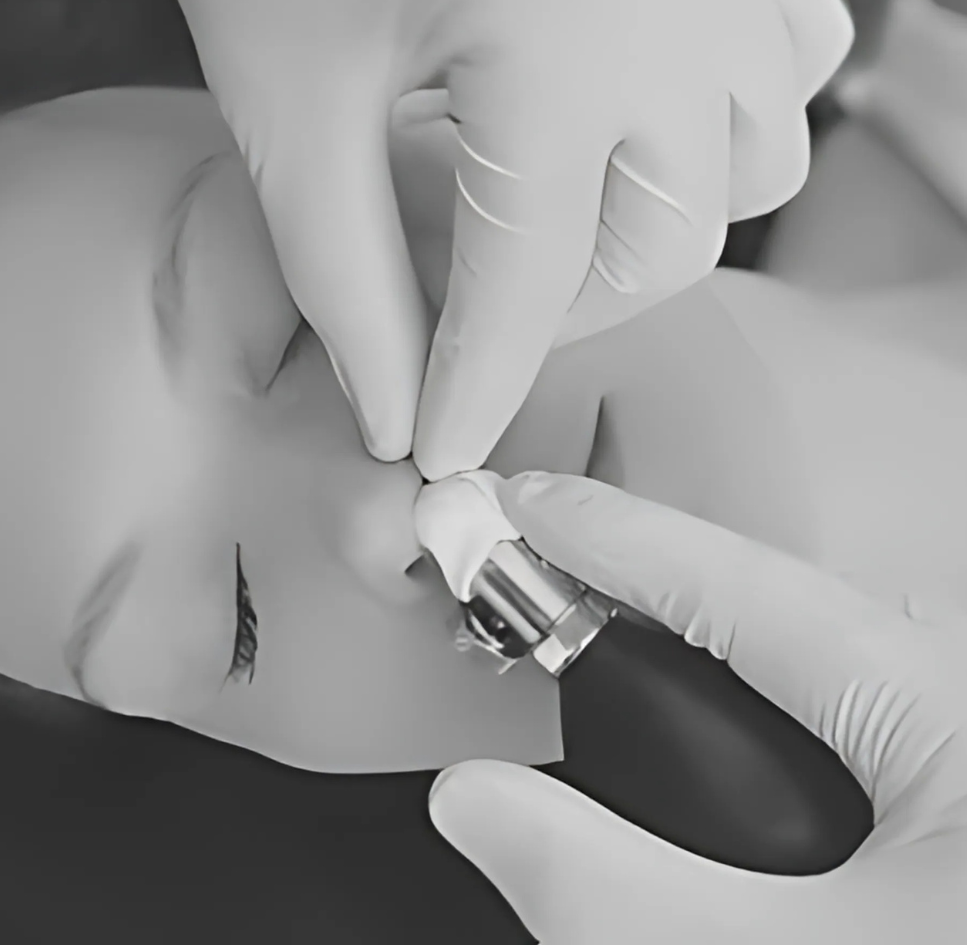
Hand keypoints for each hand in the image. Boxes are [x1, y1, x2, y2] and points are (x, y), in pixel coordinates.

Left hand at [143, 0, 852, 477]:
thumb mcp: (286, 86)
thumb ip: (345, 270)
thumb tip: (392, 406)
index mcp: (570, 47)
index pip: (526, 291)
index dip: (470, 391)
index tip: (431, 457)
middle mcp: (683, 12)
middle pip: (660, 250)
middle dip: (555, 317)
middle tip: (457, 320)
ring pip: (750, 165)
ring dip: (650, 232)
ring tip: (543, 228)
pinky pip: (780, 55)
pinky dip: (719, 125)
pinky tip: (636, 124)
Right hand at [429, 471, 966, 943]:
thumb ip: (607, 888)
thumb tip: (474, 801)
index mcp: (944, 718)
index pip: (738, 587)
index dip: (610, 534)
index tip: (517, 505)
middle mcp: (952, 717)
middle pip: (765, 626)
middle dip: (634, 599)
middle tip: (524, 592)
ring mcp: (947, 765)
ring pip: (796, 686)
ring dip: (681, 676)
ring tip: (582, 665)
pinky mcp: (940, 809)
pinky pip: (825, 742)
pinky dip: (736, 740)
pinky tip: (687, 778)